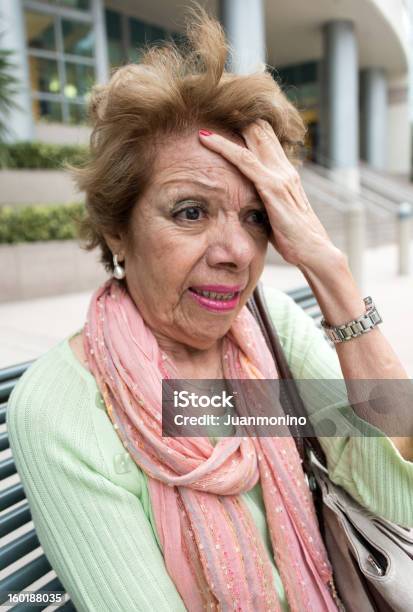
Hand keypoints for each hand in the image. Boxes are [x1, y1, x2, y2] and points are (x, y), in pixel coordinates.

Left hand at [198, 120, 342, 271]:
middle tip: (211, 98)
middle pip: (259, 128)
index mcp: (284, 173)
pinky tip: (205, 138)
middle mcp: (283, 168)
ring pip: (251, 136)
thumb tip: (247, 202)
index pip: (266, 136)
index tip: (223, 110)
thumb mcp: (276, 213)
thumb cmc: (294, 238)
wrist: (315, 251)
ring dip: (227, 121)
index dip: (246, 120)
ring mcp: (279, 176)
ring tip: (204, 108)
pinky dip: (223, 146)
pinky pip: (244, 160)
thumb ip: (264, 201)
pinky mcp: (272, 187)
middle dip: (236, 111)